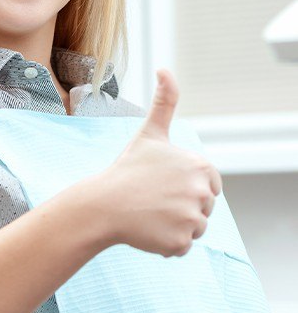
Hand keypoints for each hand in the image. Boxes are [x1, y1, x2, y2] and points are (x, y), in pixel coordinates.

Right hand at [67, 69, 222, 257]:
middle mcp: (202, 192)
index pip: (209, 184)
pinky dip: (165, 242)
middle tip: (152, 198)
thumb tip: (164, 68)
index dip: (184, 184)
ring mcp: (191, 219)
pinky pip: (182, 245)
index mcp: (200, 165)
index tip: (162, 181)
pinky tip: (147, 228)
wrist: (103, 203)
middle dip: (180, 205)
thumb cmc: (127, 168)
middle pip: (203, 206)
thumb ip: (165, 101)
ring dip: (174, 224)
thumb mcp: (150, 133)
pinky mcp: (181, 242)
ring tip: (149, 212)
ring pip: (194, 227)